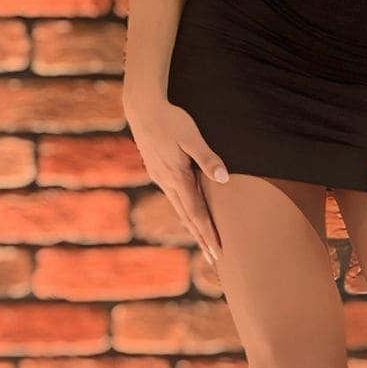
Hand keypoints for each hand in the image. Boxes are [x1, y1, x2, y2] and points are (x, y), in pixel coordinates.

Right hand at [125, 93, 227, 269]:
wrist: (142, 108)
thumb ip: (207, 157)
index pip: (196, 212)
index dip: (208, 233)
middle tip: (215, 259)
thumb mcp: (191, 136)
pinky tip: (189, 214)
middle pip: (187, 217)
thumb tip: (224, 178)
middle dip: (202, 239)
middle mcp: (166, 182)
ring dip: (193, 227)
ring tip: (204, 242)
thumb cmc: (170, 119)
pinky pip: (174, 198)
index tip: (218, 252)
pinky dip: (184, 212)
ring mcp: (160, 178)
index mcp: (176, 176)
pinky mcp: (158, 171)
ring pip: (180, 209)